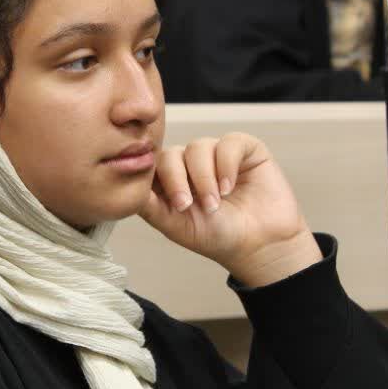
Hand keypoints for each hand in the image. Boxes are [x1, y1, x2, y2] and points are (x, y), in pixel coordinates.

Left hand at [137, 132, 322, 287]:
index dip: (156, 179)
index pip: (153, 165)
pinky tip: (230, 188)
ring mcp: (217, 154)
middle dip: (177, 180)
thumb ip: (149, 206)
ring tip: (215, 204)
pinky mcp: (244, 149)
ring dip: (204, 178)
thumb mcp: (176, 225)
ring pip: (198, 147)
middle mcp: (192, 163)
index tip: (170, 204)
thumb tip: (128, 188)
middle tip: (187, 205)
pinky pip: (229, 143)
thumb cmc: (217, 236)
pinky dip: (226, 165)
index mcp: (172, 179)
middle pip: (172, 154)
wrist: (260, 245)